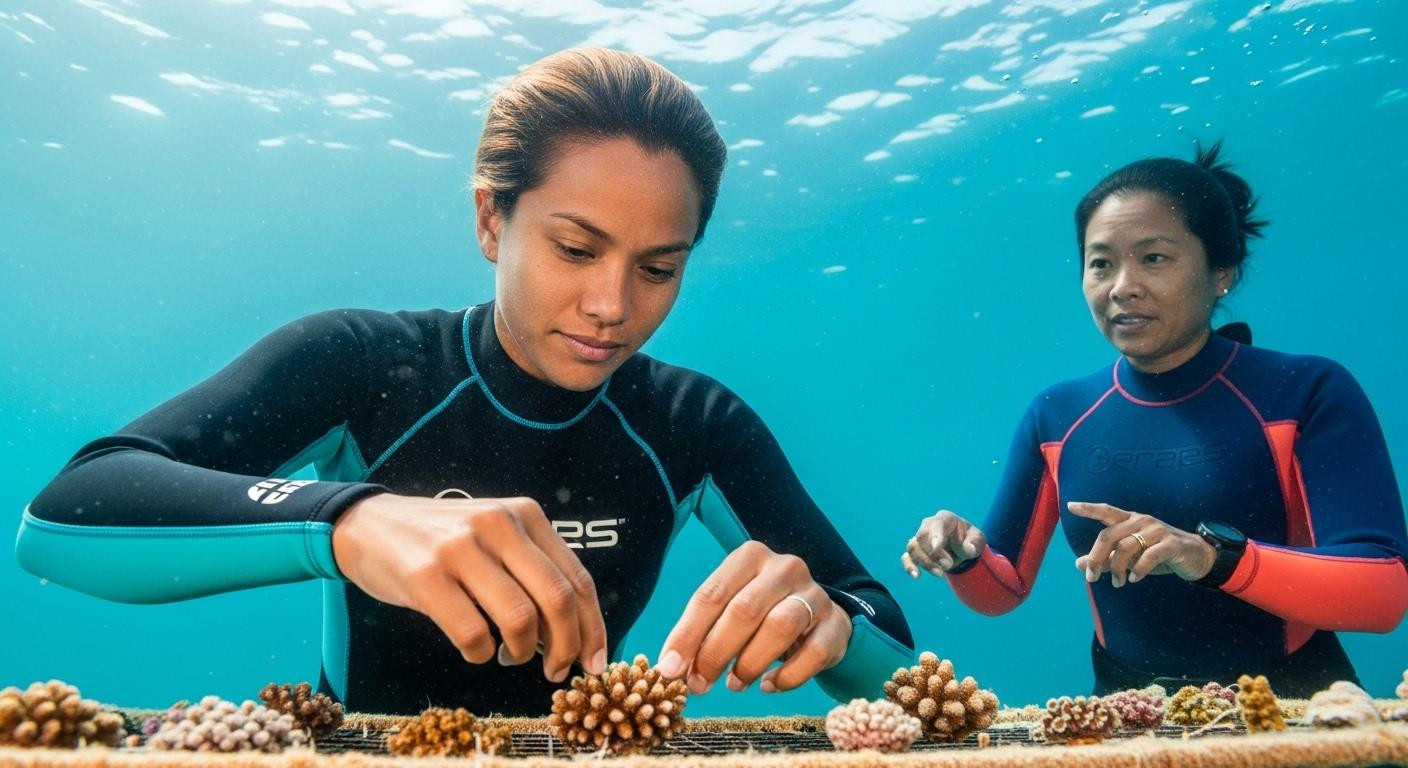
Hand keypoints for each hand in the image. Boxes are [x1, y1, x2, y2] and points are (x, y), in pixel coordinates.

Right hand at [331, 492, 606, 682]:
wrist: (369, 524)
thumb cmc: (443, 541)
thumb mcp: (496, 535)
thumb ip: (533, 570)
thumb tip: (574, 633)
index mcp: (525, 515)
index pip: (577, 579)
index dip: (593, 628)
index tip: (595, 662)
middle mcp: (498, 525)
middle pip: (557, 599)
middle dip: (566, 647)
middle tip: (556, 671)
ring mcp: (460, 548)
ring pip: (519, 618)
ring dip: (522, 652)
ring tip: (510, 655)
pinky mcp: (425, 576)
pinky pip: (472, 633)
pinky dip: (480, 654)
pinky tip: (476, 649)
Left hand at [655, 540, 849, 693]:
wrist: (817, 618)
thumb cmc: (761, 614)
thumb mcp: (729, 612)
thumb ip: (701, 634)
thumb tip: (672, 668)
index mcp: (749, 557)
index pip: (711, 595)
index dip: (687, 635)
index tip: (670, 669)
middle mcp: (784, 568)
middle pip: (744, 610)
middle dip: (715, 653)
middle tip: (699, 684)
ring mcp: (814, 594)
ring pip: (780, 627)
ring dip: (749, 663)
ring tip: (734, 685)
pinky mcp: (836, 624)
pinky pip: (813, 653)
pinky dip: (788, 676)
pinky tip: (769, 686)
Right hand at [901, 509, 986, 576]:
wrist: (962, 548)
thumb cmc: (969, 540)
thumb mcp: (978, 539)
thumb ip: (975, 543)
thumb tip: (968, 550)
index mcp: (944, 519)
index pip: (936, 525)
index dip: (934, 536)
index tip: (936, 549)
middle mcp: (929, 526)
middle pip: (922, 537)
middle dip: (933, 554)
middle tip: (949, 565)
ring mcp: (920, 539)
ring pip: (913, 548)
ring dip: (924, 562)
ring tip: (940, 574)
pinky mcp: (915, 553)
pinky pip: (906, 558)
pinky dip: (909, 566)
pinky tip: (917, 576)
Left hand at [1067, 501, 1215, 586]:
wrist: (1195, 556)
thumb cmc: (1157, 553)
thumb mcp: (1129, 556)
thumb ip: (1106, 558)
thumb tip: (1078, 564)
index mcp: (1129, 520)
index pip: (1106, 511)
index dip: (1088, 509)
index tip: (1070, 506)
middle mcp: (1141, 521)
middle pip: (1109, 535)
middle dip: (1096, 558)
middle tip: (1091, 577)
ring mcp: (1157, 530)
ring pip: (1126, 547)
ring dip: (1116, 568)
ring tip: (1117, 583)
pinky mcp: (1171, 544)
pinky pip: (1149, 556)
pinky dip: (1138, 569)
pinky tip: (1134, 579)